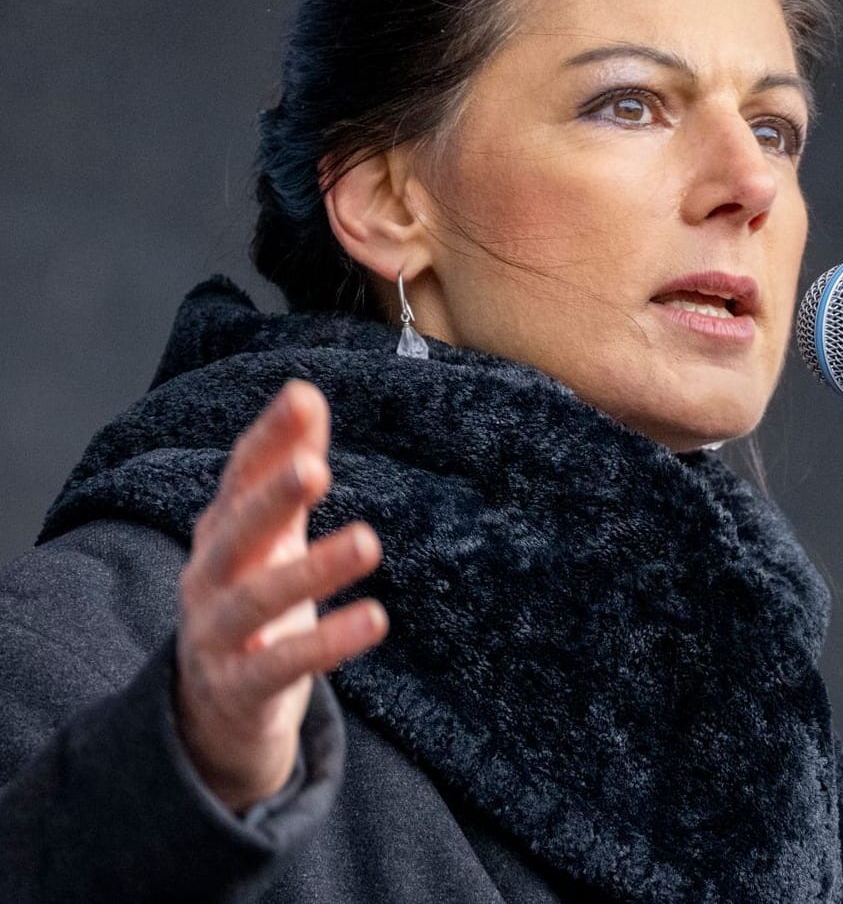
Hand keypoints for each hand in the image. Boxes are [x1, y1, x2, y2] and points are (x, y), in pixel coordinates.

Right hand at [174, 380, 386, 813]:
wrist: (213, 707)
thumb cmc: (252, 595)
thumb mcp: (271, 532)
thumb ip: (289, 465)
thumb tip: (306, 392)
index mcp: (221, 531)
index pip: (238, 476)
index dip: (268, 439)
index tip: (302, 399)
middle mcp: (209, 576)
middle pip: (235, 533)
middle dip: (271, 499)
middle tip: (315, 468)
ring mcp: (216, 634)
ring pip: (258, 599)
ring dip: (313, 570)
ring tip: (369, 543)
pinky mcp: (240, 686)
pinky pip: (283, 664)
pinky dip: (328, 643)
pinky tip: (375, 620)